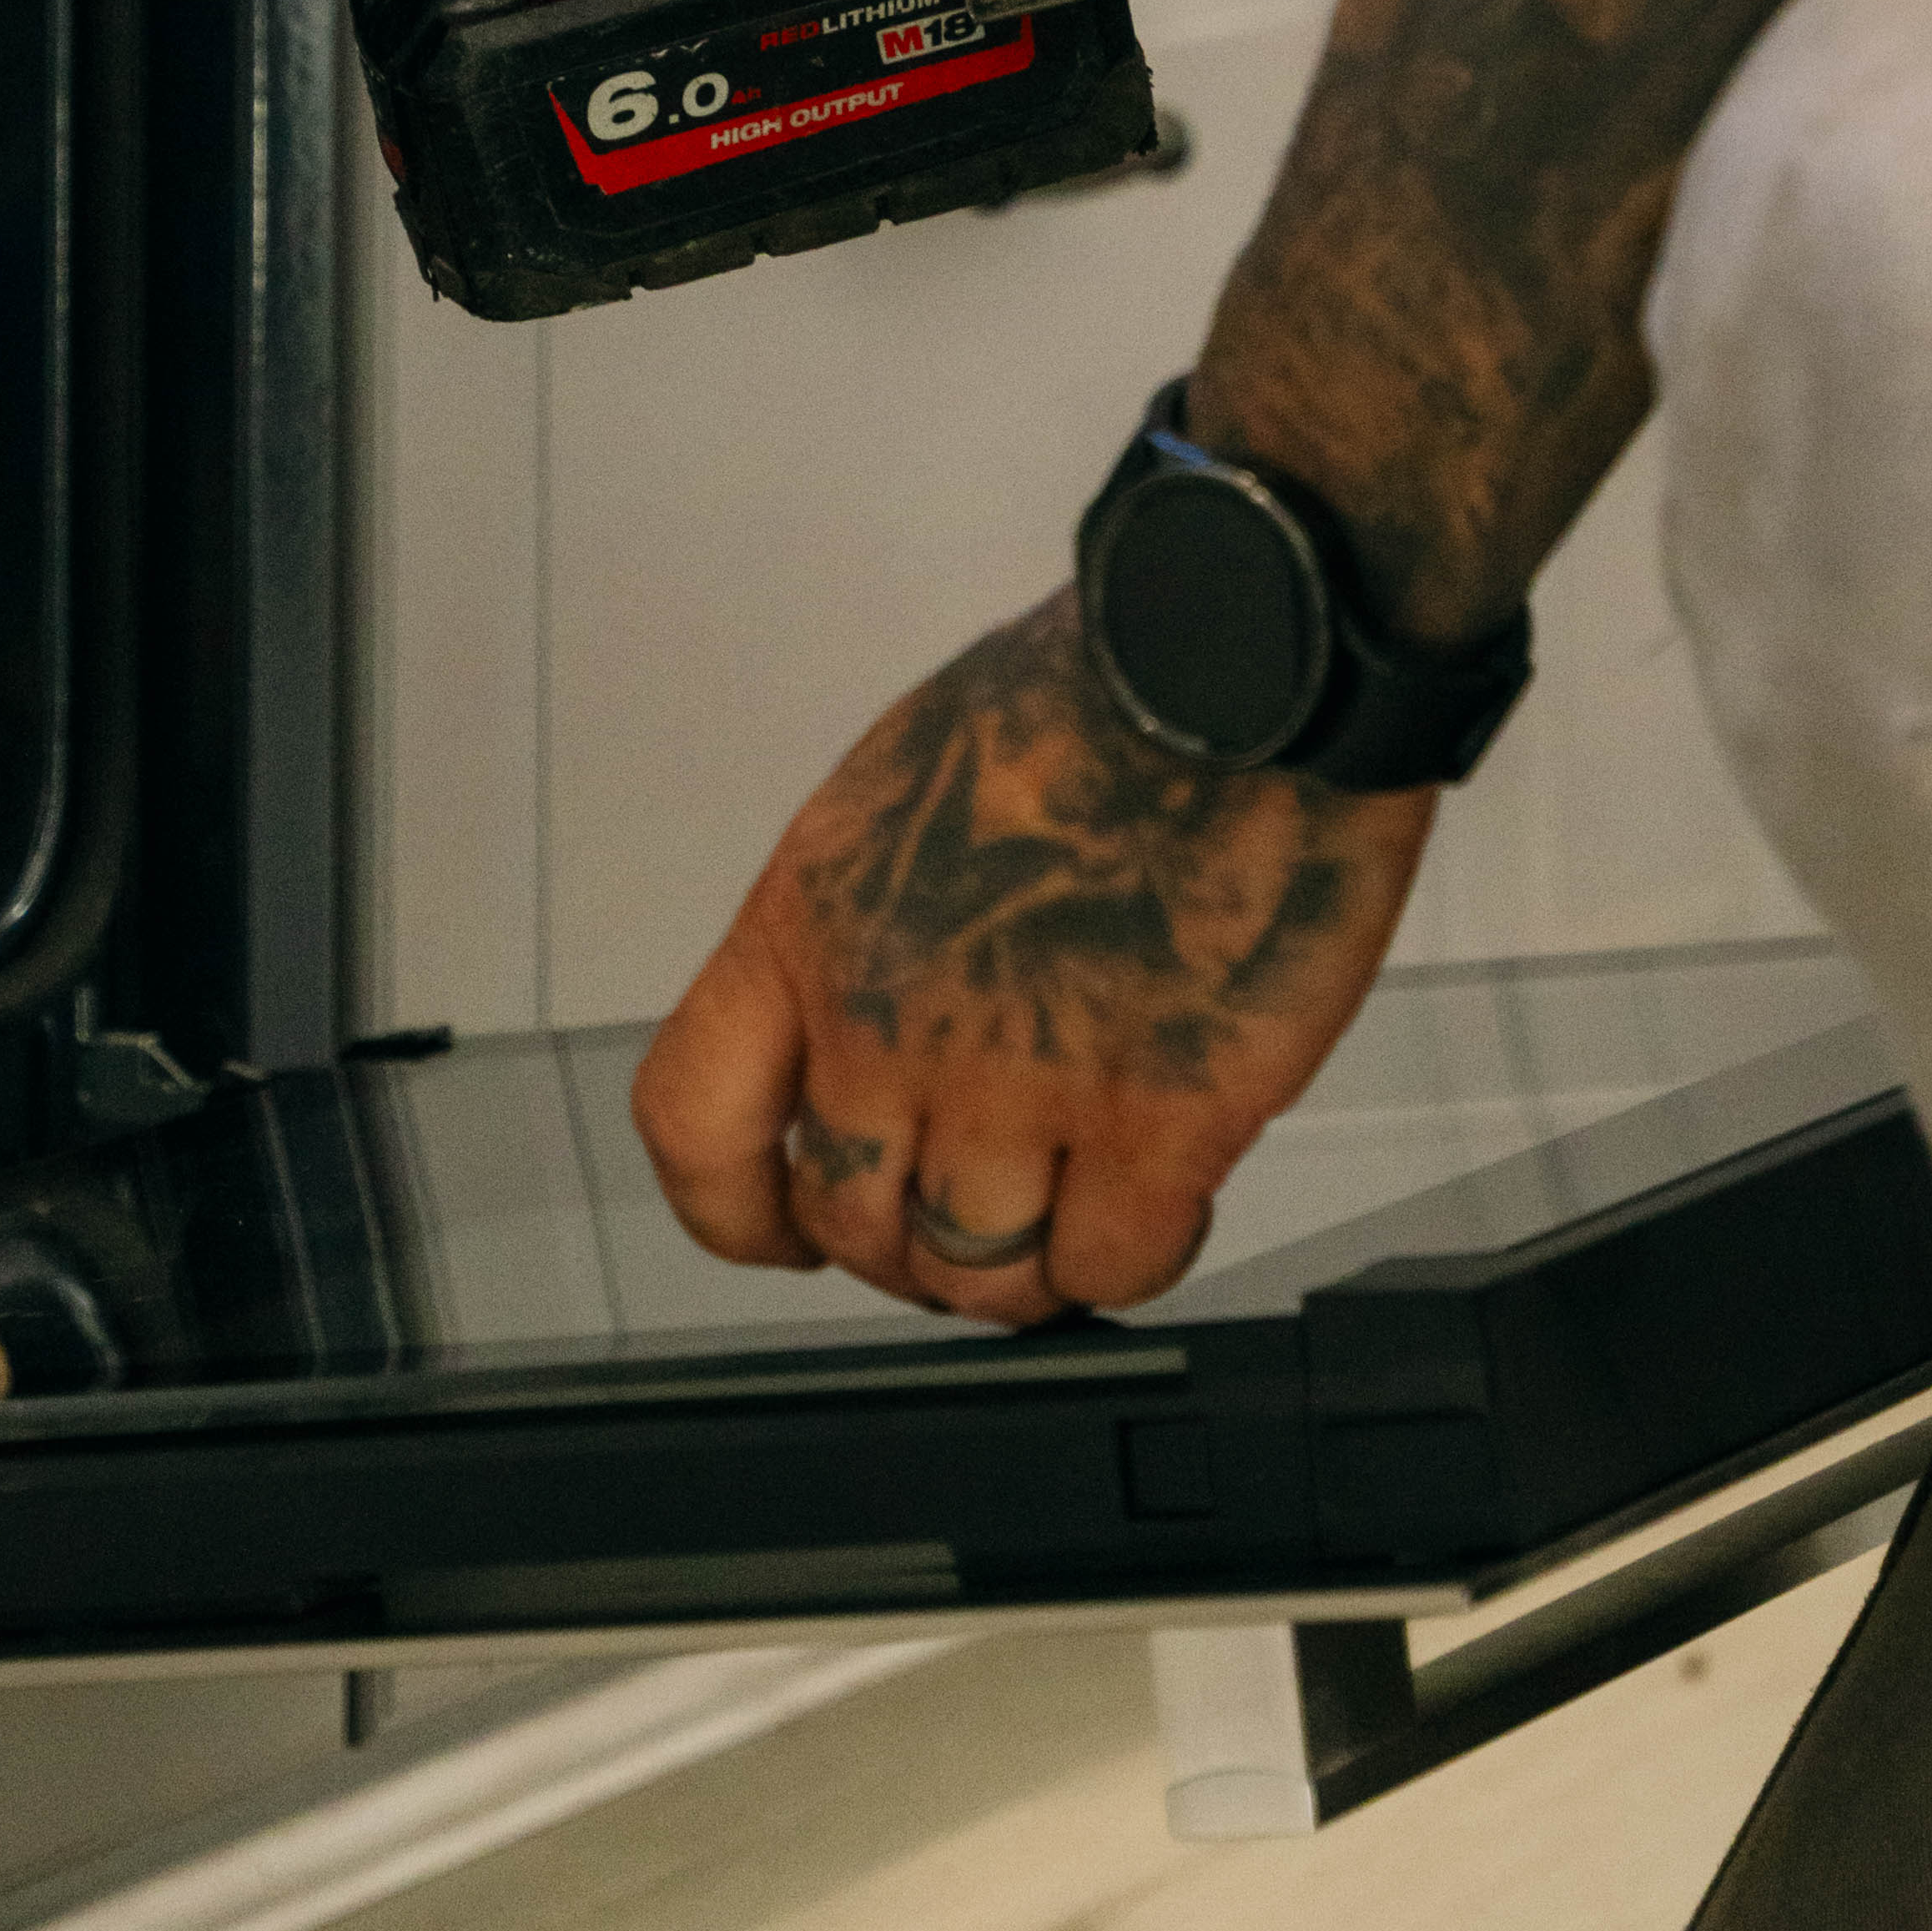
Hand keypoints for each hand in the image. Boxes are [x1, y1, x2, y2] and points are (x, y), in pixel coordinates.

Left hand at [630, 587, 1430, 1325]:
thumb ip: (872, 927)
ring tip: (1073, 1214)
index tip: (782, 1227)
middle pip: (852, 1225)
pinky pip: (1111, 1268)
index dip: (736, 1206)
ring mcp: (1022, 1081)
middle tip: (973, 1215)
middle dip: (908, 1246)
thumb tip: (883, 1030)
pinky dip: (1130, 1261)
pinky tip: (1159, 1207)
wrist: (1234, 657)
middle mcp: (893, 1020)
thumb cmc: (1091, 689)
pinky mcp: (1160, 1119)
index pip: (696, 1123)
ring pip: (978, 1273)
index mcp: (810, 923)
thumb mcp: (903, 790)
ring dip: (1023, 1267)